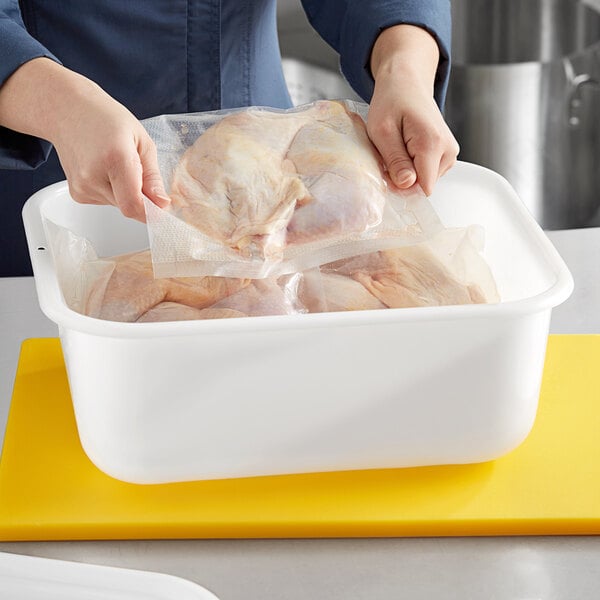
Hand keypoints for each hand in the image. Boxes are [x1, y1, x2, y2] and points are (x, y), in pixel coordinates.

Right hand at [0, 58, 169, 220]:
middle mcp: (93, 176)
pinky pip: (105, 202)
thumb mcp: (142, 141)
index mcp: (115, 158)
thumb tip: (163, 204)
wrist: (67, 110)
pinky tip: (104, 169)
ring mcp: (82, 186)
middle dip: (141, 198)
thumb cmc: (106, 119)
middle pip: (129, 207)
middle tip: (138, 172)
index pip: (134, 206)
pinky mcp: (77, 193)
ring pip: (119, 205)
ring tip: (116, 165)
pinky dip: (112, 191)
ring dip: (126, 193)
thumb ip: (153, 177)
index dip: (151, 213)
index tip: (161, 207)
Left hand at [367, 25, 458, 195]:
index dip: (402, 187)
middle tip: (388, 154)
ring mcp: (450, 153)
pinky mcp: (447, 154)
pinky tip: (406, 148)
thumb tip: (407, 185)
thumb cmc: (392, 101)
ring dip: (407, 170)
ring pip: (425, 180)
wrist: (406, 82)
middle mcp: (448, 150)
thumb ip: (395, 160)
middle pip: (423, 185)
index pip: (423, 187)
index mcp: (432, 144)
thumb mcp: (382, 131)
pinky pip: (427, 172)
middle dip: (403, 178)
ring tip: (398, 147)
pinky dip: (413, 166)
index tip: (387, 172)